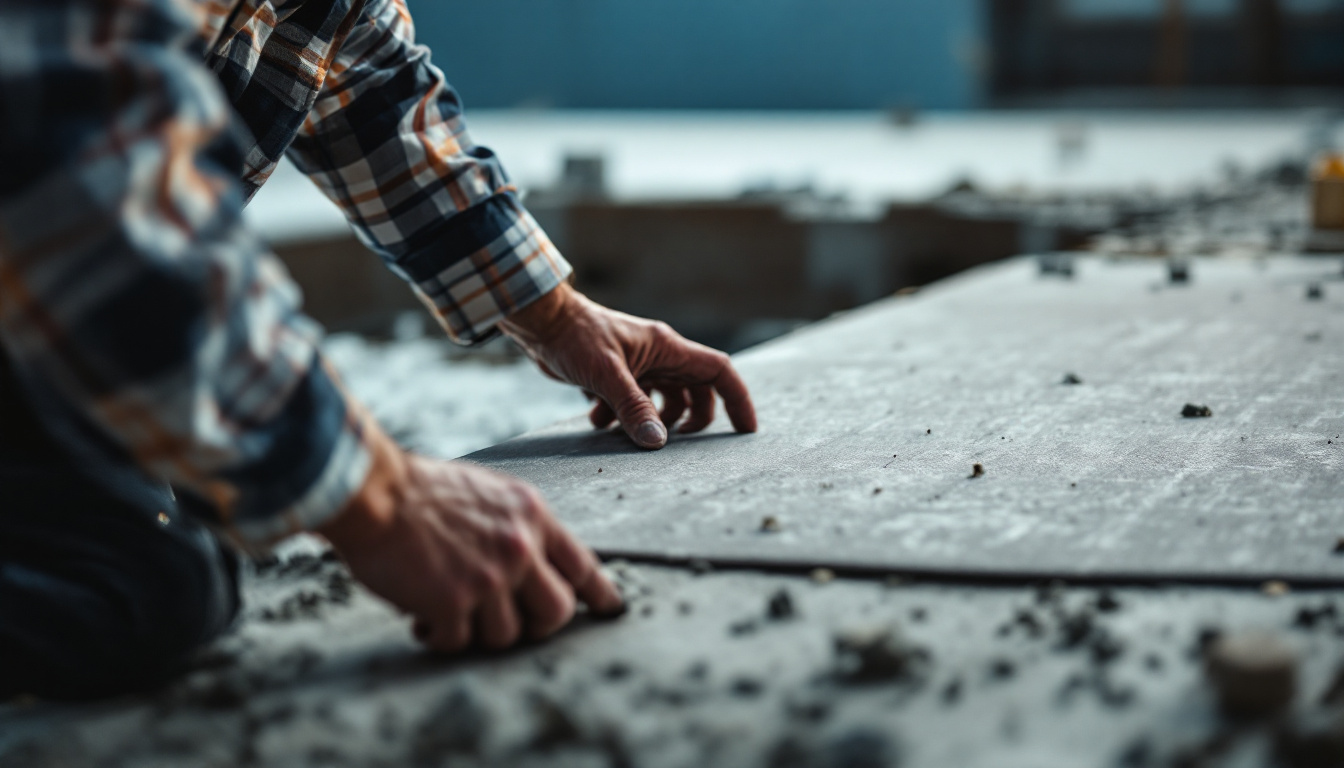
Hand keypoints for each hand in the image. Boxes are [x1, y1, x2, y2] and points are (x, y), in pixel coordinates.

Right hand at [317, 425, 623, 652]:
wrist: (376, 492)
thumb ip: (519, 527)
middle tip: (510, 623)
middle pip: (557, 612)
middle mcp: (519, 548)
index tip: (611, 609)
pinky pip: (460, 642)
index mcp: (532, 517)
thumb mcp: (491, 494)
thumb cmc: (424, 491)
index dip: (599, 593)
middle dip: (537, 626)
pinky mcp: (453, 604)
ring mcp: (489, 578)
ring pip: (508, 635)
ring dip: (478, 632)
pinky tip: (423, 620)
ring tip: (450, 614)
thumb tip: (537, 562)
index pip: (582, 564)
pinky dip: (441, 637)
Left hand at [501, 284, 757, 449]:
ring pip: (666, 398)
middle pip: (696, 390)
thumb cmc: (574, 338)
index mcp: (667, 348)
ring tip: (633, 434)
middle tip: (681, 444)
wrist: (541, 322)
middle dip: (693, 419)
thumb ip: (633, 409)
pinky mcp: (619, 373)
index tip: (745, 429)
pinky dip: (622, 417)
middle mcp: (659, 355)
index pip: (719, 371)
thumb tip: (658, 442)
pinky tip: (598, 421)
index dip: (737, 399)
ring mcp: (640, 364)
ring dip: (654, 420)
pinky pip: (635, 401)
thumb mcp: (606, 376)